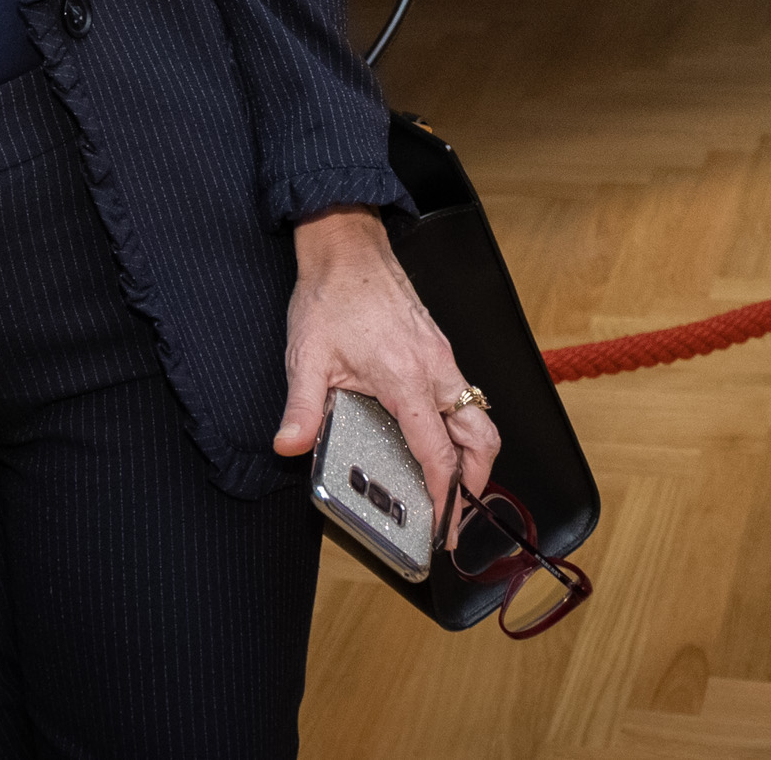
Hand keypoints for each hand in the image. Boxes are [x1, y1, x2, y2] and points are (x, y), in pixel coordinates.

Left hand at [273, 206, 502, 535]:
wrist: (347, 246)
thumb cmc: (331, 295)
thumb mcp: (307, 355)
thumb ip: (301, 406)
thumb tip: (289, 445)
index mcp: (406, 379)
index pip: (438, 451)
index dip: (445, 494)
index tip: (443, 524)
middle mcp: (435, 369)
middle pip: (480, 439)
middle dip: (476, 482)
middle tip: (456, 511)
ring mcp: (443, 356)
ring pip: (481, 416)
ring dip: (475, 454)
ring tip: (454, 483)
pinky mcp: (440, 346)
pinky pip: (466, 394)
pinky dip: (463, 424)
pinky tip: (438, 435)